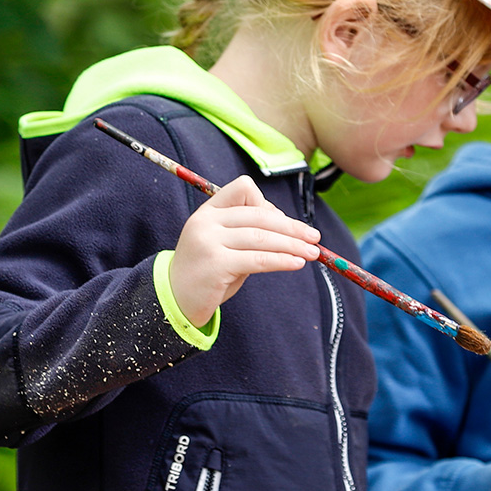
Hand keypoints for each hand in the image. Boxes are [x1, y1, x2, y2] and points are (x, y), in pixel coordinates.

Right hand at [167, 175, 322, 326]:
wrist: (175, 301)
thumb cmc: (207, 274)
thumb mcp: (225, 246)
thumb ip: (248, 234)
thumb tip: (288, 228)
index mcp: (209, 211)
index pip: (243, 189)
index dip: (269, 204)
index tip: (285, 223)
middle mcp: (206, 221)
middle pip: (259, 215)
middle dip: (292, 226)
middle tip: (314, 237)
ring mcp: (209, 242)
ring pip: (261, 237)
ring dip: (292, 244)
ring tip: (312, 253)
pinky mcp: (216, 264)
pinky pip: (258, 259)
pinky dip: (281, 260)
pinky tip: (296, 263)